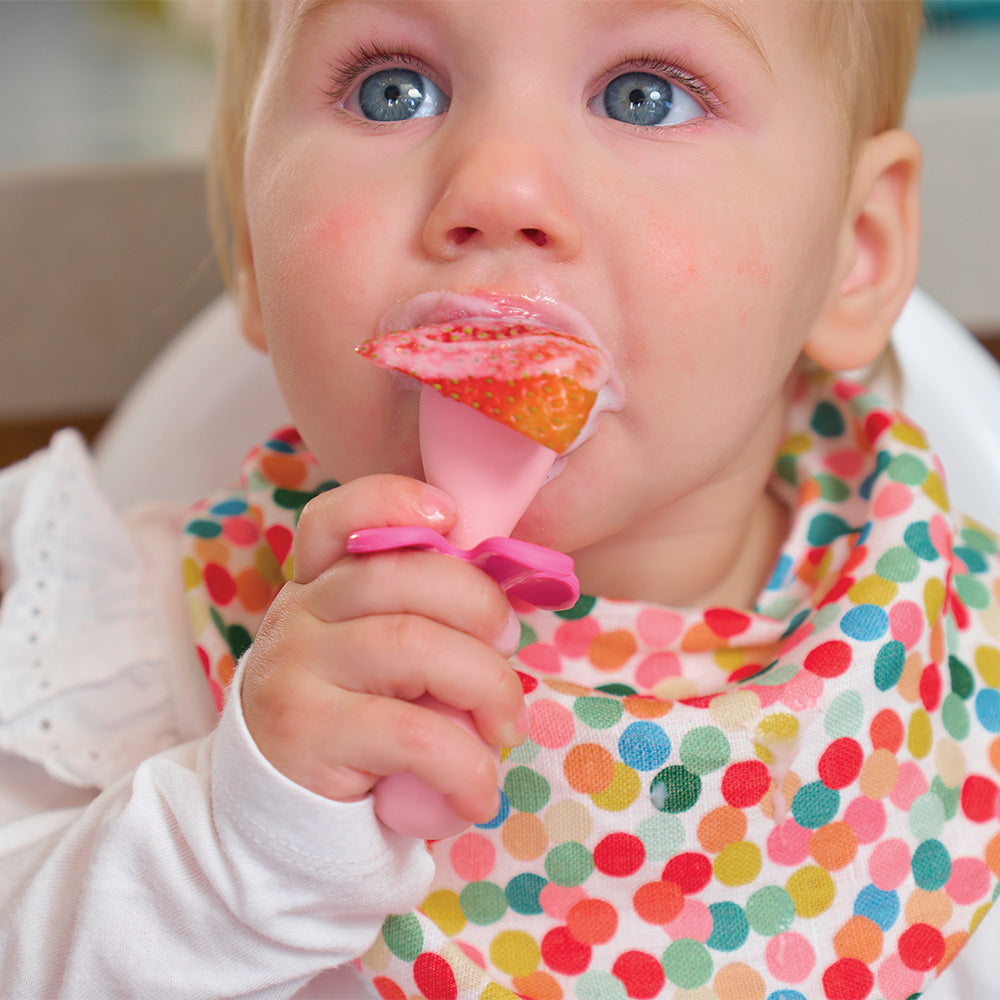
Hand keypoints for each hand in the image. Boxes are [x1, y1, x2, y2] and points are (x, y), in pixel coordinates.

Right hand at [241, 475, 526, 824]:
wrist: (285, 813)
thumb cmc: (357, 722)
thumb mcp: (378, 659)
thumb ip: (419, 617)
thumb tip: (505, 605)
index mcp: (319, 584)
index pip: (336, 518)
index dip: (393, 500)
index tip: (452, 514)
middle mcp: (299, 614)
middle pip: (401, 576)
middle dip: (481, 606)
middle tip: (508, 648)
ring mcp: (295, 670)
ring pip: (415, 646)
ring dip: (487, 686)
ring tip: (504, 727)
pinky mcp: (307, 733)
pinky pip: (413, 733)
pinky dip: (466, 763)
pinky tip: (477, 792)